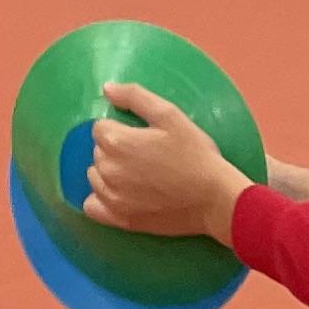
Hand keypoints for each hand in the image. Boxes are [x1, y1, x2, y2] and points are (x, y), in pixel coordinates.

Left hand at [82, 82, 246, 245]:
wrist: (216, 199)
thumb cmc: (196, 155)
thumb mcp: (171, 116)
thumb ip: (134, 97)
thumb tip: (106, 89)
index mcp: (116, 142)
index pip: (100, 127)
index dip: (121, 129)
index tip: (144, 137)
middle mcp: (106, 170)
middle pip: (98, 151)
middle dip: (116, 150)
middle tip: (147, 156)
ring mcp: (111, 197)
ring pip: (95, 176)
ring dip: (109, 173)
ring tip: (140, 176)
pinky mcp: (120, 219)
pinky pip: (92, 206)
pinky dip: (100, 200)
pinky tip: (120, 196)